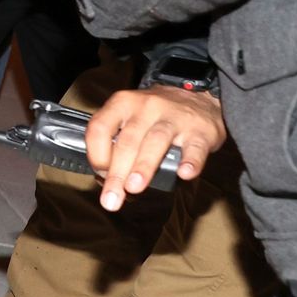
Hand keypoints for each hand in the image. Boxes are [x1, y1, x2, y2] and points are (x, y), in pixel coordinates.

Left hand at [85, 86, 227, 210]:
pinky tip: (184, 174)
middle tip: (112, 198)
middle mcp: (146, 108)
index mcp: (122, 104)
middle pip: (128, 141)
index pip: (100, 127)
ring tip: (134, 187)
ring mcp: (174, 118)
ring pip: (156, 141)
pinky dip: (190, 161)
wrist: (198, 98)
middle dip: (117, 172)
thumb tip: (105, 181)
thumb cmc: (154, 116)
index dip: (96, 154)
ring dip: (143, 166)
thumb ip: (116, 145)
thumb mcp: (130, 119)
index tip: (99, 175)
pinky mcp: (200, 131)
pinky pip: (194, 147)